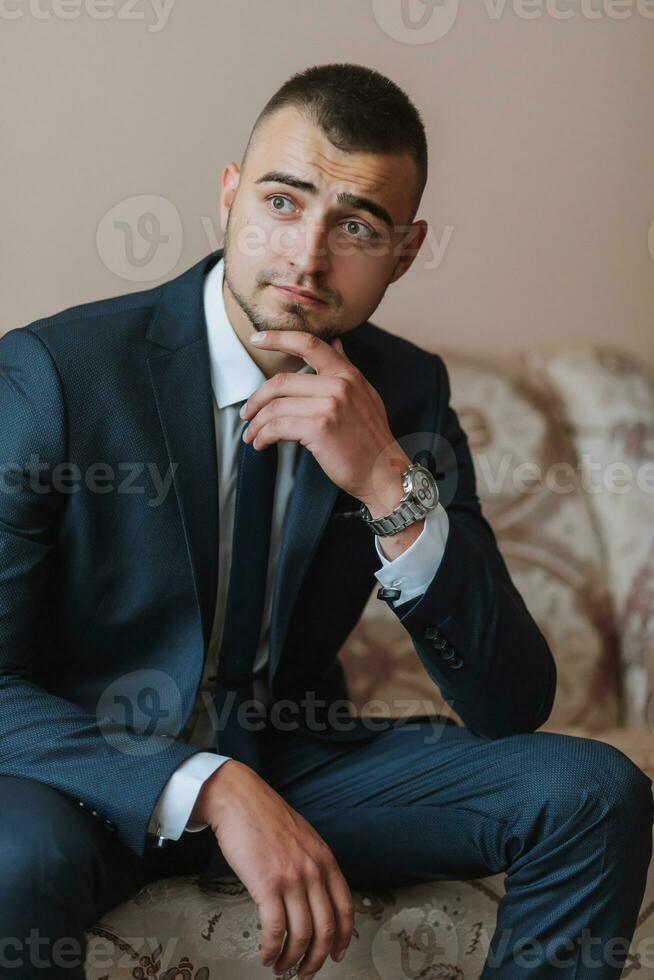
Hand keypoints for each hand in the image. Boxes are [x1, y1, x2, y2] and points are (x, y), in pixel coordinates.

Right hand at [193, 760, 353, 977]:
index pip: (345, 907)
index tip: (336, 953)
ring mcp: (291, 878)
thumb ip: (312, 862)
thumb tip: (314, 894)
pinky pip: (275, 930)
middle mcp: (313, 870)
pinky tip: (265, 954)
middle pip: (325, 928)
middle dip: (316, 958)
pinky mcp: (266, 885)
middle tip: (305, 972)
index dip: (343, 937)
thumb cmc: (264, 815)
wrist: (238, 798)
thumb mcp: (302, 836)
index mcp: (325, 858)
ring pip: (301, 935)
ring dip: (292, 960)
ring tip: (281, 967)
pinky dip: (271, 949)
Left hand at [241, 330, 408, 509]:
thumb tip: (336, 342)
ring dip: (257, 423)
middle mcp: (339, 385)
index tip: (257, 339)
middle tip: (247, 413)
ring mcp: (330, 405)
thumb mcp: (365, 395)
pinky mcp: (320, 428)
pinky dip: (263, 436)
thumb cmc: (371, 439)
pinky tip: (261, 444)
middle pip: (281, 382)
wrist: (384, 473)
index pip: (309, 345)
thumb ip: (345, 369)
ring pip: (275, 407)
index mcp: (348, 374)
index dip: (278, 338)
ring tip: (252, 435)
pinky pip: (278, 427)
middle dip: (256, 399)